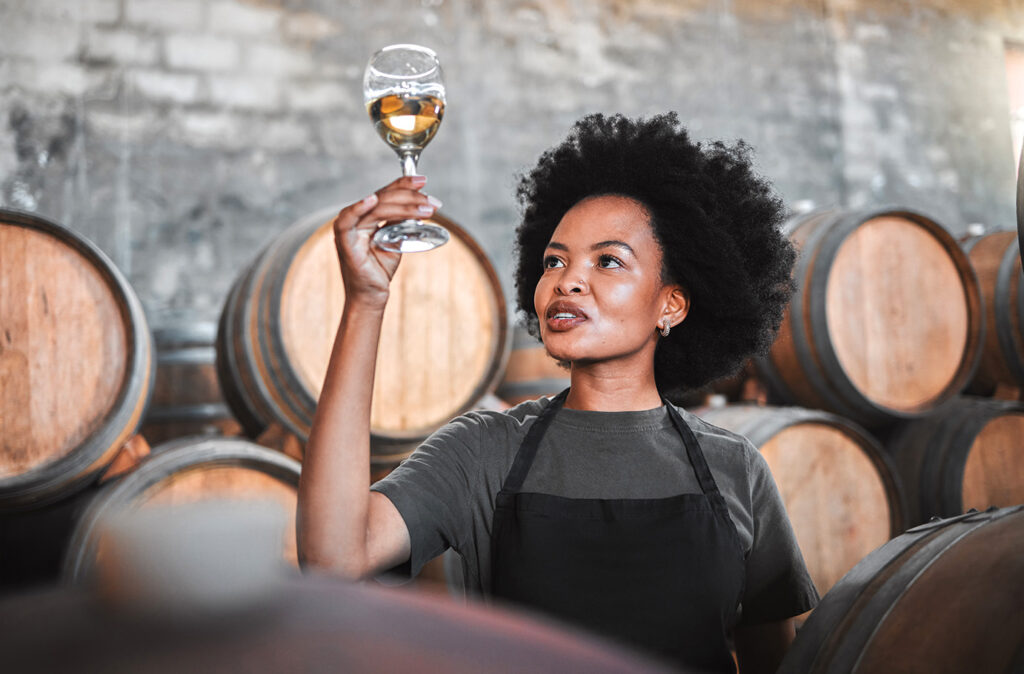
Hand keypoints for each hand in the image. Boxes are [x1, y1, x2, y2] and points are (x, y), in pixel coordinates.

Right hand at [332, 176, 440, 306]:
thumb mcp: (395, 240)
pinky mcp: (345, 242)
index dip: (403, 185)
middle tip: (431, 201)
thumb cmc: (379, 269)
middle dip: (410, 196)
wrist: (371, 296)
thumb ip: (401, 222)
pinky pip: (348, 221)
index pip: (385, 194)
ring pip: (376, 207)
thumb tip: (418, 205)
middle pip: (383, 198)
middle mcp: (355, 219)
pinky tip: (372, 200)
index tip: (423, 181)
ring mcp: (348, 229)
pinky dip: (359, 208)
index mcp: (365, 216)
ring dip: (404, 206)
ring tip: (426, 209)